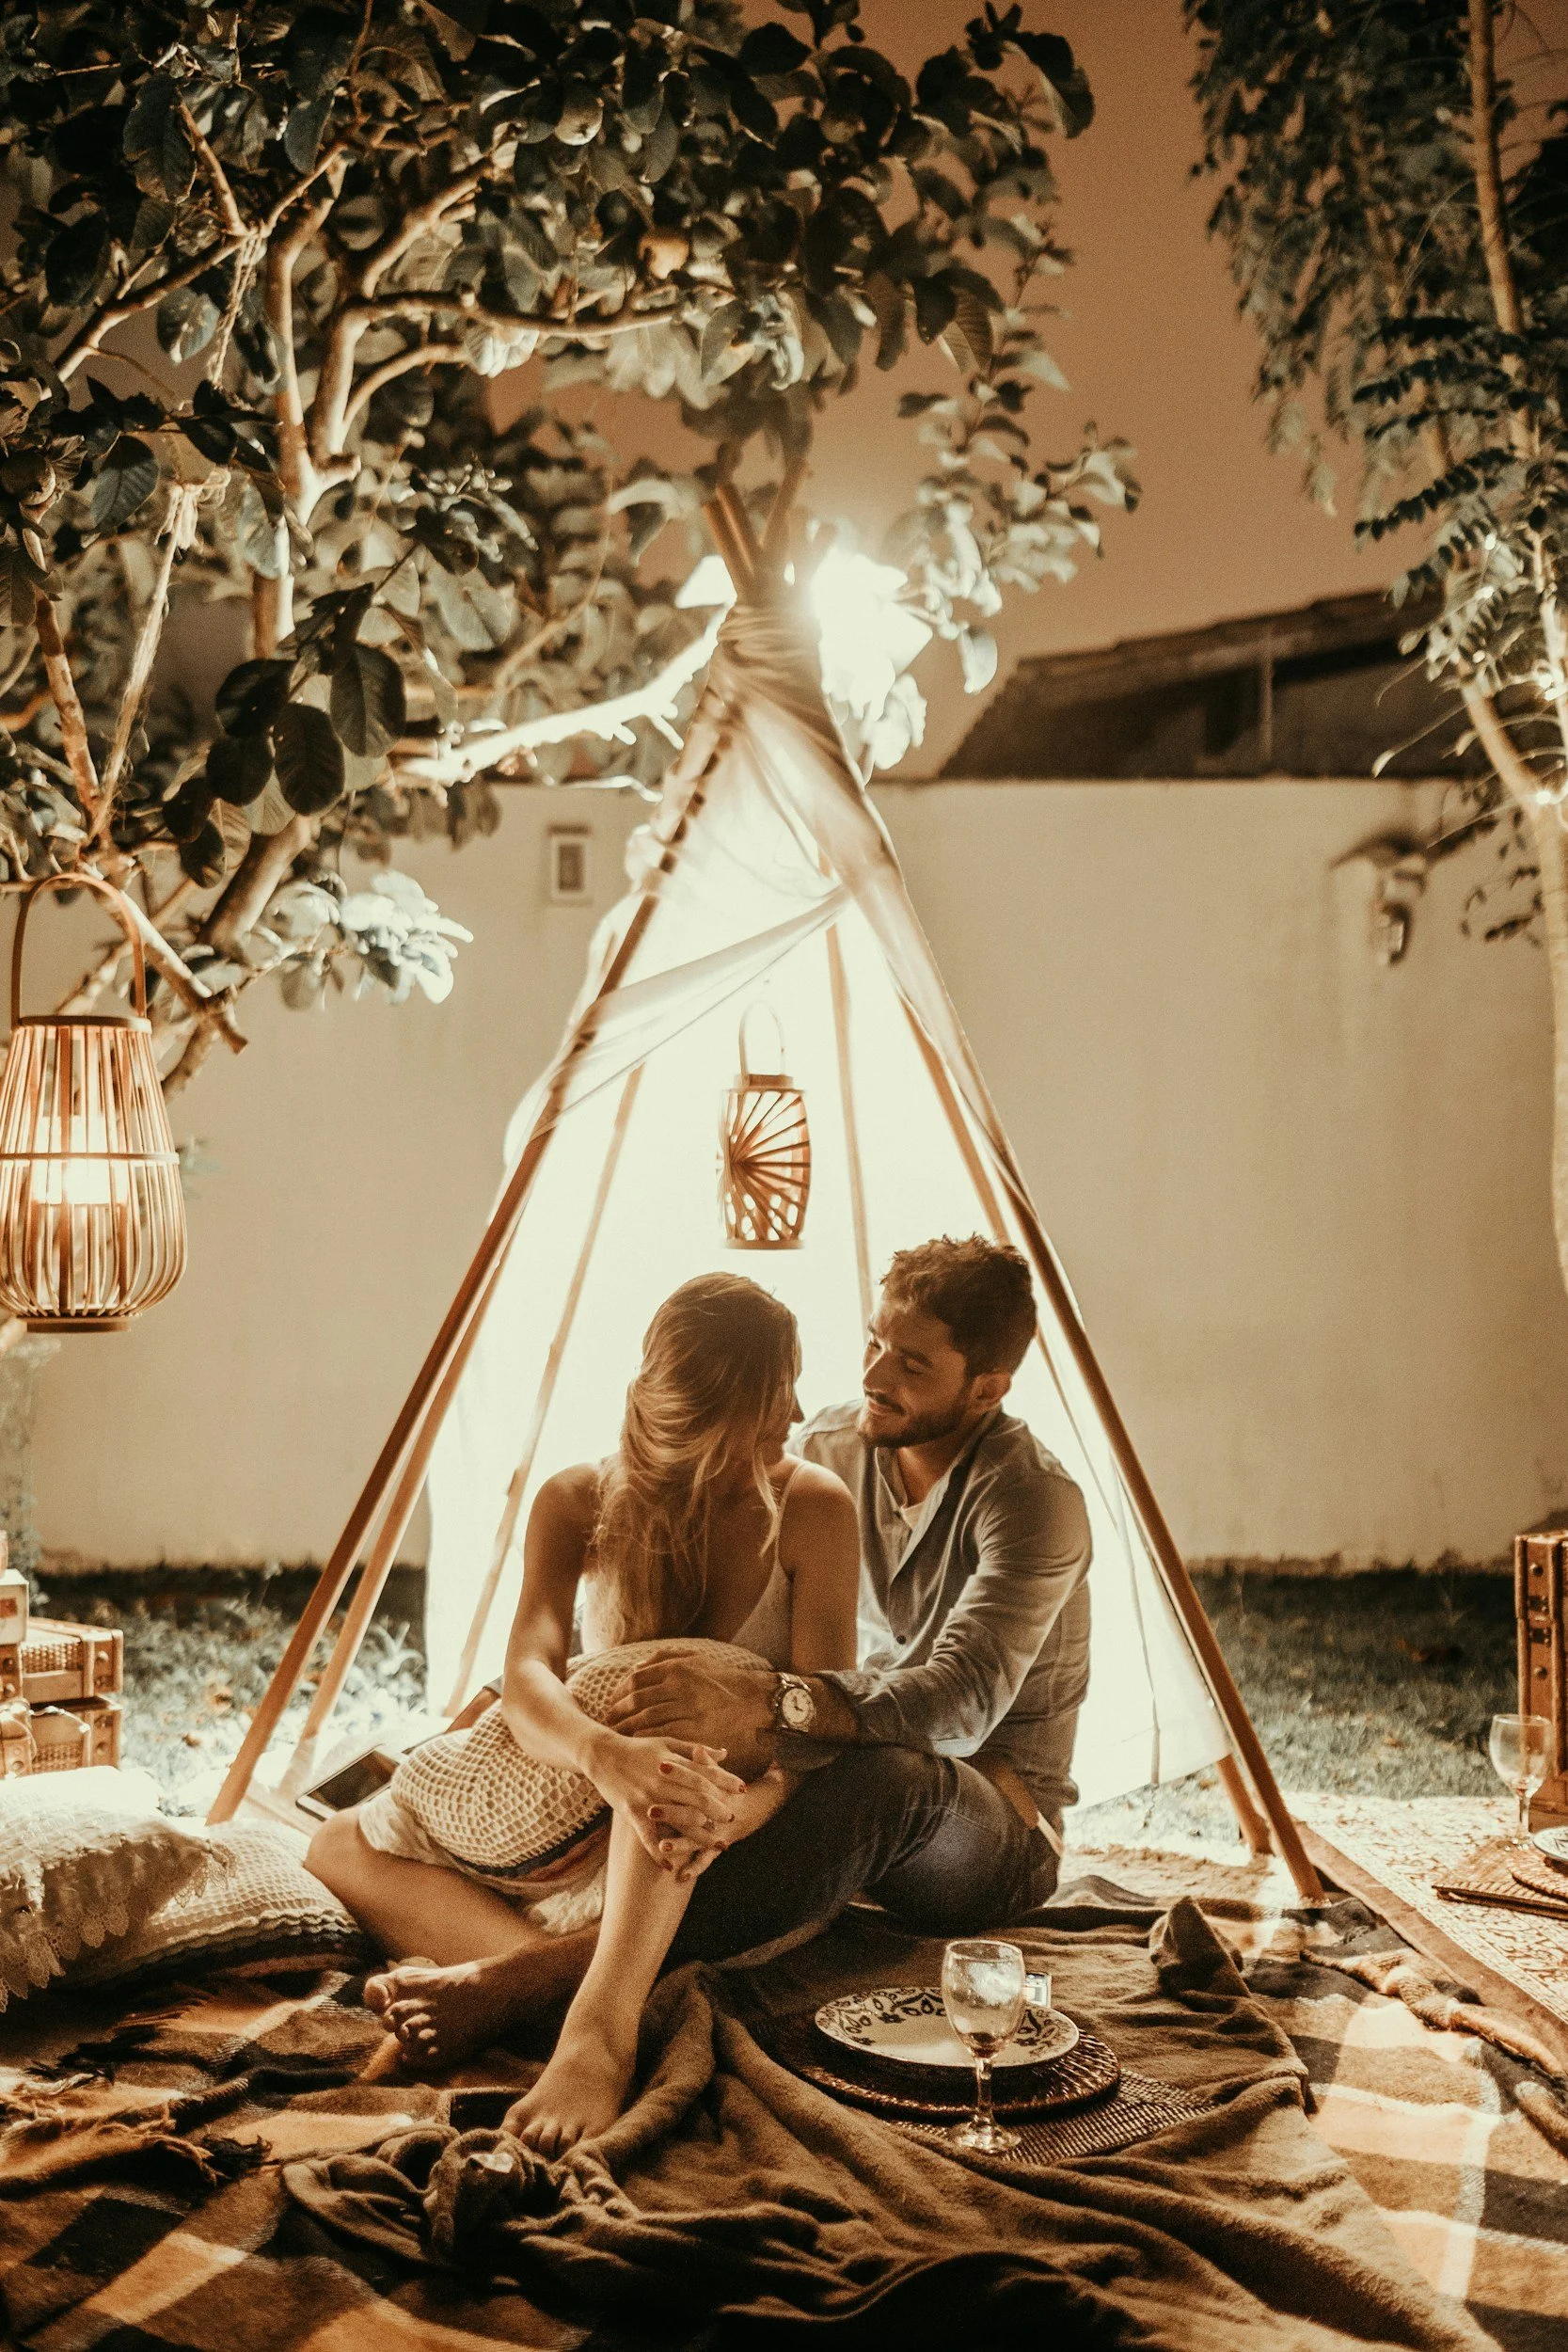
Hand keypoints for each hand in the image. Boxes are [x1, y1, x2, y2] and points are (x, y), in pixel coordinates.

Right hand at [587, 1729, 744, 1868]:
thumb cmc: (638, 1748)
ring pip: (679, 1820)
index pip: (705, 1774)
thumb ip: (696, 1750)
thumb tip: (724, 1754)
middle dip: (718, 1811)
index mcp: (673, 1763)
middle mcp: (663, 1782)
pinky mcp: (632, 1813)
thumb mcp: (667, 1743)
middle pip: (697, 1799)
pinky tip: (669, 1867)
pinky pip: (647, 1837)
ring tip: (716, 1844)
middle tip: (732, 1820)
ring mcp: (648, 1799)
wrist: (602, 1755)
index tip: (742, 1790)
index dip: (725, 1782)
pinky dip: (657, 1853)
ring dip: (700, 1835)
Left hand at [606, 1653, 776, 1776]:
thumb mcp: (696, 1659)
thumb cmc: (722, 1679)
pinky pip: (663, 1735)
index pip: (636, 1680)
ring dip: (627, 1728)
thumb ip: (664, 1659)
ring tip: (618, 1735)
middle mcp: (680, 1686)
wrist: (753, 1700)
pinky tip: (638, 1743)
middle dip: (618, 1712)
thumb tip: (634, 1668)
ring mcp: (688, 1709)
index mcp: (677, 1668)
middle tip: (609, 1722)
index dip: (619, 1693)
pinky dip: (646, 1739)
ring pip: (646, 1719)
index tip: (612, 1703)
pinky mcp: (697, 1730)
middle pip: (636, 1700)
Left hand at [653, 1762, 793, 1881]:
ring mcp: (716, 1831)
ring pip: (697, 1838)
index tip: (660, 1766)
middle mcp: (715, 1812)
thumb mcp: (719, 1774)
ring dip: (680, 1843)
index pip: (695, 1778)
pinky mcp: (716, 1847)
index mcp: (713, 1789)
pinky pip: (706, 1859)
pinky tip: (680, 1875)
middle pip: (693, 1811)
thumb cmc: (727, 1788)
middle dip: (672, 1812)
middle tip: (652, 1811)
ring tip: (663, 1846)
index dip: (678, 1773)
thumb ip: (706, 1763)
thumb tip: (699, 1748)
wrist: (755, 1806)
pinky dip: (694, 1867)